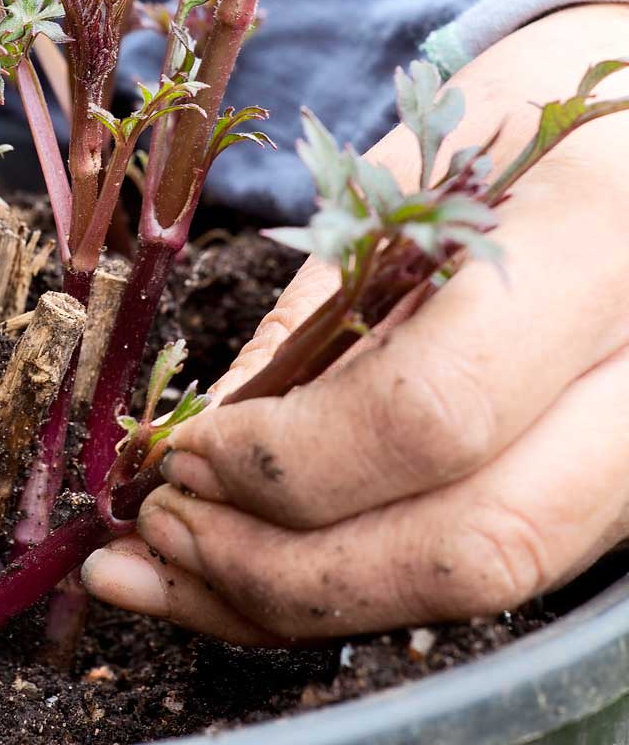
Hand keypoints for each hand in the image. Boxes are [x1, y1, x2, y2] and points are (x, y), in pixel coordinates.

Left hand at [82, 3, 628, 643]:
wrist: (623, 154)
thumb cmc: (496, 143)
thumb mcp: (389, 193)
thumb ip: (305, 332)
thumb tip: (197, 457)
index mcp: (594, 244)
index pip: (429, 409)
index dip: (281, 460)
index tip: (182, 452)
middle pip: (466, 544)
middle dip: (279, 562)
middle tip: (163, 521)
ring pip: (474, 590)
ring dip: (294, 602)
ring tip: (170, 564)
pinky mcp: (607, 502)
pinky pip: (470, 583)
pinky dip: (338, 598)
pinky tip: (233, 589)